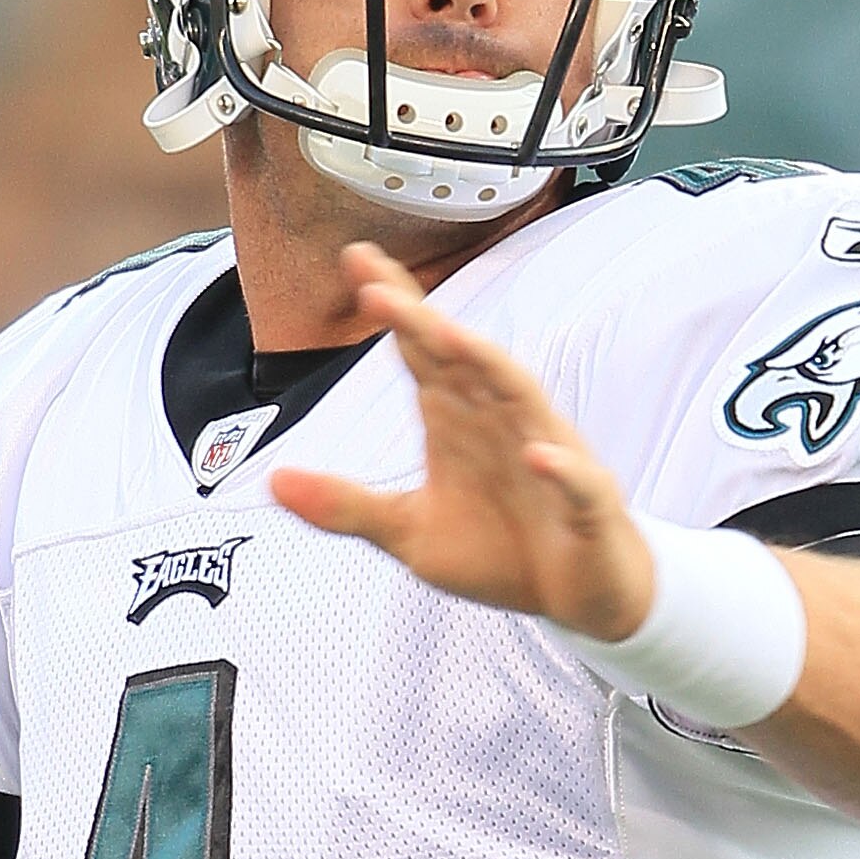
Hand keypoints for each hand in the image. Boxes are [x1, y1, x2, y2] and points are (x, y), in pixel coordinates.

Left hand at [267, 243, 654, 641]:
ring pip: (521, 399)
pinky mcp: (585, 505)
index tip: (355, 260)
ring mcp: (547, 458)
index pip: (422, 351)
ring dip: (488, 366)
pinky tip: (538, 456)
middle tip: (377, 288)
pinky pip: (576, 481)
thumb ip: (345, 506)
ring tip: (448, 336)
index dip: (395, 307)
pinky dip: (559, 468)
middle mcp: (502, 423)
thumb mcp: (409, 533)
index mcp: (458, 422)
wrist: (579, 598)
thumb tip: (274, 481)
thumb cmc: (500, 553)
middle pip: (462, 360)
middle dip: (423, 323)